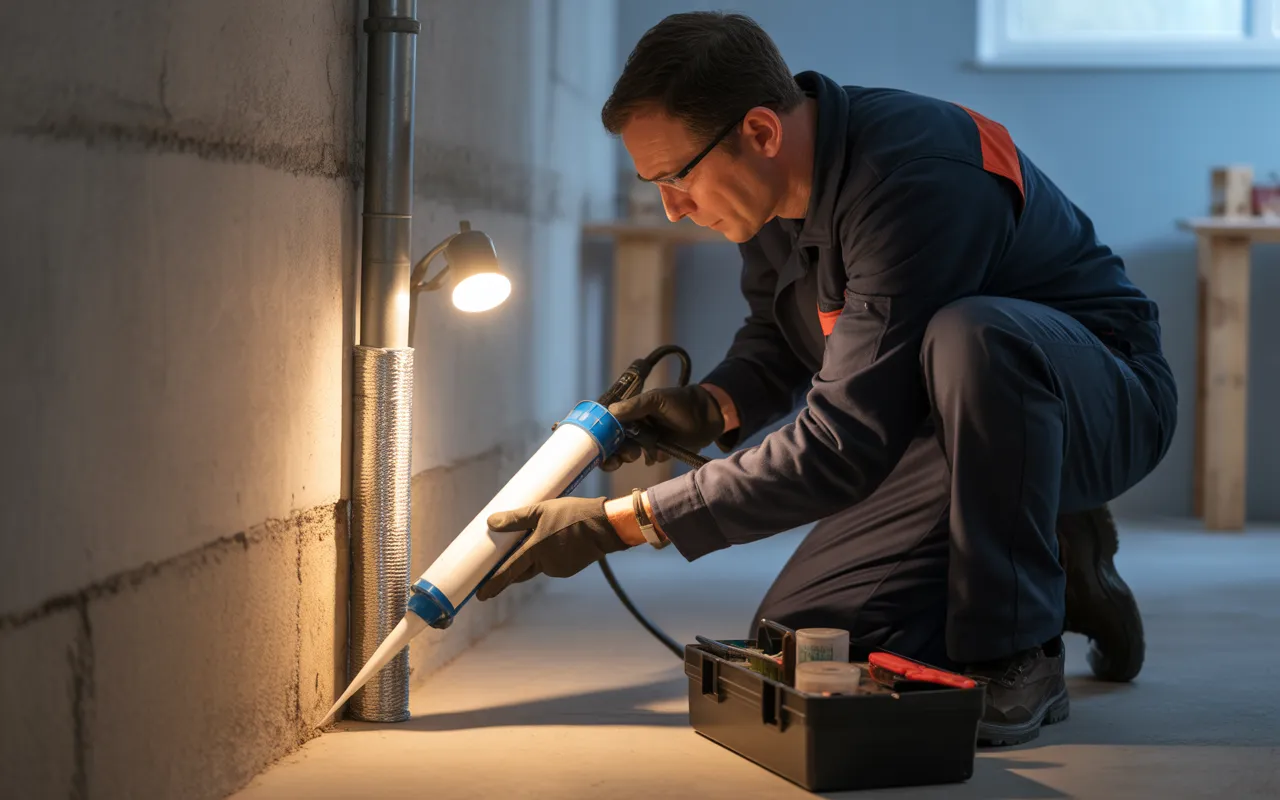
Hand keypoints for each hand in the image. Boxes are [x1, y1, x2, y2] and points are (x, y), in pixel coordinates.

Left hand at [476, 497, 628, 600]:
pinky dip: (549, 556)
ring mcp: (559, 568)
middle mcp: (545, 564)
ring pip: (538, 565)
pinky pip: (553, 564)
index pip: (508, 571)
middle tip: (498, 570)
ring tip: (541, 538)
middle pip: (522, 570)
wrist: (606, 526)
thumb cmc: (573, 515)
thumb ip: (516, 518)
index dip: (494, 583)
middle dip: (511, 571)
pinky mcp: (570, 568)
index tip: (481, 595)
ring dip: (534, 557)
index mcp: (535, 550)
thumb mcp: (542, 510)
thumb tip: (492, 522)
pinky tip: (556, 541)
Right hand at [603, 385, 724, 470]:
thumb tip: (610, 411)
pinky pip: (646, 460)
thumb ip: (634, 406)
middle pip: (613, 443)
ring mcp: (644, 441)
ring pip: (627, 454)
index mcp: (629, 413)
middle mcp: (633, 428)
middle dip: (611, 452)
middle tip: (615, 457)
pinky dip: (647, 458)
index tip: (596, 445)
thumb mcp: (656, 399)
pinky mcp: (657, 453)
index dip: (599, 435)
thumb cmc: (680, 402)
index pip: (607, 425)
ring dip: (626, 456)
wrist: (706, 416)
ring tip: (635, 454)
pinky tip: (651, 454)